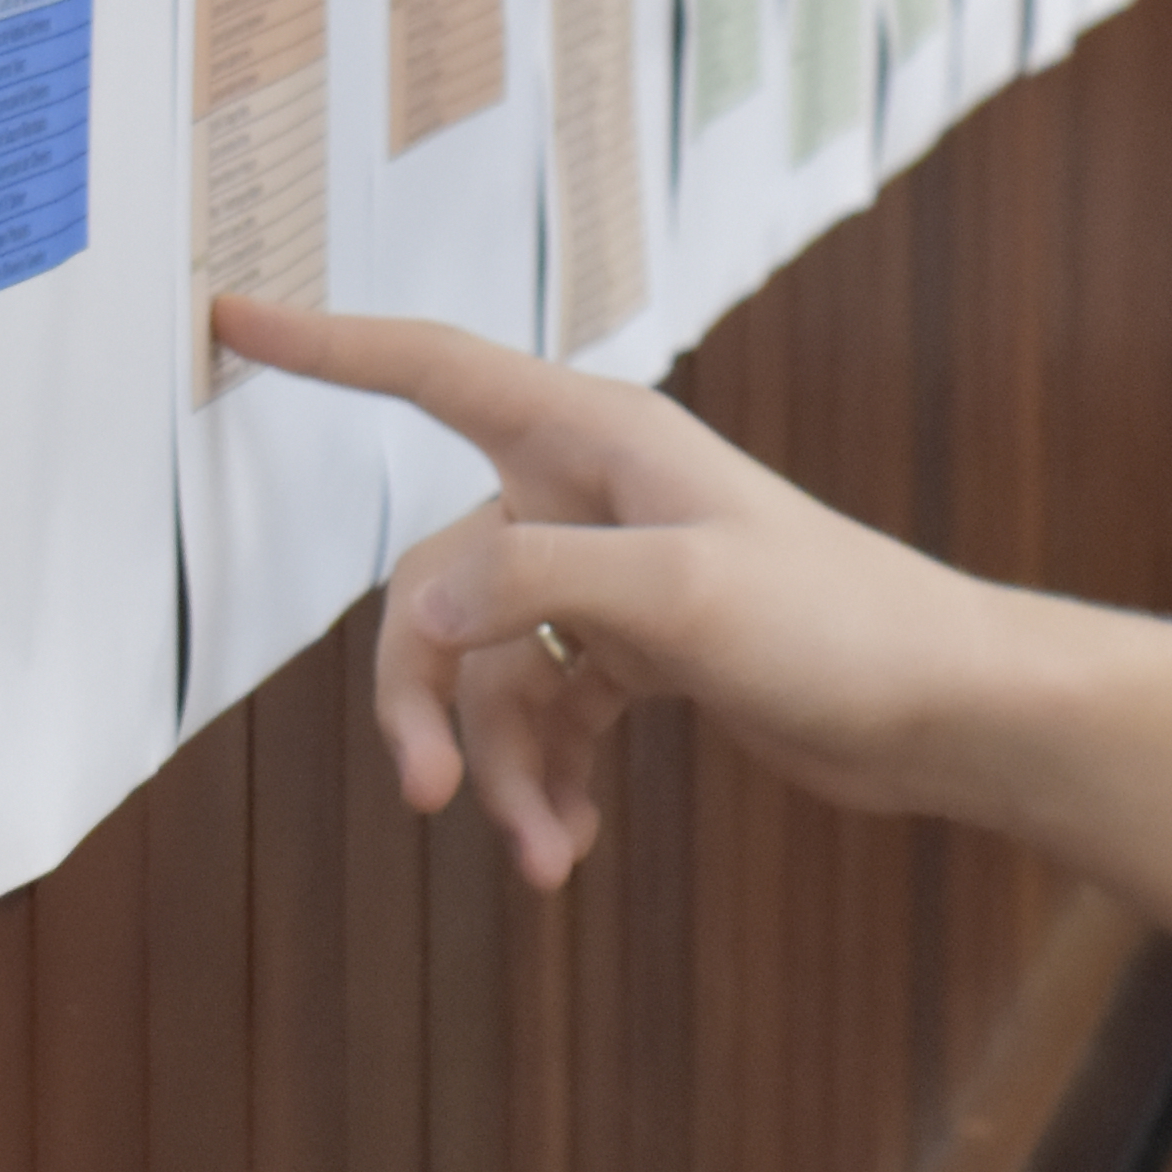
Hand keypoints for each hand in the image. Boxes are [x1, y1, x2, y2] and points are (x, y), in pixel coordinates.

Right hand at [210, 302, 1026, 887]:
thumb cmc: (837, 624)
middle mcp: (590, 497)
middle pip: (437, 582)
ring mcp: (610, 578)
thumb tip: (410, 618)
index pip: (431, 368)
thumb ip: (535, 588)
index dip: (326, 345)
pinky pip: (544, 713)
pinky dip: (543, 780)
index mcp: (596, 440)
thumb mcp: (680, 598)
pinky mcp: (638, 653)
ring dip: (499, 767)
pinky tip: (569, 849)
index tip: (228, 314)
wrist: (943, 709)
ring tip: (543, 857)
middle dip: (425, 695)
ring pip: (488, 668)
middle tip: (429, 795)